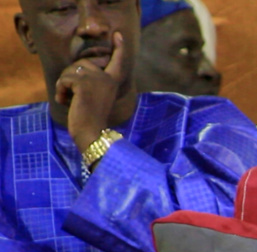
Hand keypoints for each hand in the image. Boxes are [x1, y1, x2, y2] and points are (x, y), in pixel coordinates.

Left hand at [55, 32, 128, 152]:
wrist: (91, 132)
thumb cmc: (90, 118)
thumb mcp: (95, 97)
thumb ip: (91, 82)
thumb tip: (77, 68)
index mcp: (113, 81)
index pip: (118, 61)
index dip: (119, 48)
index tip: (118, 35)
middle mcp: (107, 78)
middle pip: (82, 63)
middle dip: (71, 77)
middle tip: (72, 95)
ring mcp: (97, 79)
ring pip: (70, 70)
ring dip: (63, 85)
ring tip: (69, 100)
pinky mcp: (84, 83)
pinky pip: (63, 79)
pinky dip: (60, 91)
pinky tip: (66, 102)